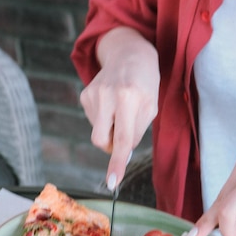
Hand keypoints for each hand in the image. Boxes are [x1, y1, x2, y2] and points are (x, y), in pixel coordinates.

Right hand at [80, 27, 159, 187]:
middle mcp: (108, 95)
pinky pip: (94, 121)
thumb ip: (137, 131)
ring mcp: (93, 94)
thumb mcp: (151, 107)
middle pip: (101, 141)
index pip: (123, 139)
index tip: (112, 182)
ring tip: (121, 109)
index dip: (118, 163)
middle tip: (123, 133)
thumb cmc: (145, 84)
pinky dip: (104, 118)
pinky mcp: (85, 94)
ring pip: (98, 132)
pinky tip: (111, 103)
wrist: (130, 54)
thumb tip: (120, 151)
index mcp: (130, 98)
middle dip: (111, 146)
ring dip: (110, 129)